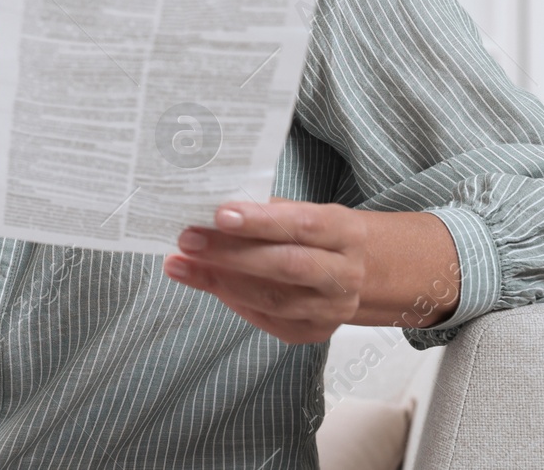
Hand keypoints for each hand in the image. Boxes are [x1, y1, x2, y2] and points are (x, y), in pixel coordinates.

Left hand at [163, 197, 367, 344]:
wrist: (362, 273)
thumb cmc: (319, 234)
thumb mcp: (306, 212)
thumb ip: (267, 212)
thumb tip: (211, 211)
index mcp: (347, 233)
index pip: (303, 225)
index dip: (260, 221)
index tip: (219, 214)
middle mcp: (345, 274)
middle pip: (287, 266)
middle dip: (231, 254)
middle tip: (188, 241)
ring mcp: (332, 309)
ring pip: (273, 299)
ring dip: (221, 281)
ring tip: (181, 265)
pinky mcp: (314, 332)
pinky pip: (268, 319)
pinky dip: (233, 300)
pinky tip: (207, 283)